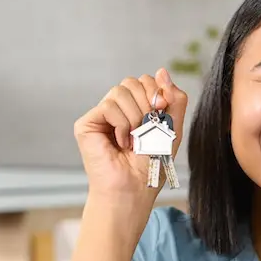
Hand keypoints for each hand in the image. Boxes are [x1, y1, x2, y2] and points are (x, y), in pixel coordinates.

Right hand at [74, 68, 187, 199]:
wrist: (134, 189)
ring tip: (135, 139)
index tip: (162, 110)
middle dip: (147, 103)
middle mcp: (117, 109)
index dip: (158, 91)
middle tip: (148, 128)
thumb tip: (162, 71)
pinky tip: (122, 142)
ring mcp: (101, 116)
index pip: (146, 81)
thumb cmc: (151, 165)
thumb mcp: (172, 129)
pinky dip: (122, 124)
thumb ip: (173, 99)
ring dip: (136, 116)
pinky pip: (109, 106)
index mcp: (136, 108)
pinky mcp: (87, 124)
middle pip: (133, 81)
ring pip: (120, 91)